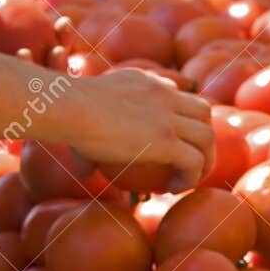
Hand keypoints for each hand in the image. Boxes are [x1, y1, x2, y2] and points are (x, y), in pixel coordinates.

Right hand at [45, 68, 214, 190]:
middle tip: (194, 159)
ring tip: (193, 178)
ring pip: (207, 136)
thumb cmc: (62, 113)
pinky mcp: (167, 138)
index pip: (177, 93)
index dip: (183, 116)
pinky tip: (175, 188)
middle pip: (203, 111)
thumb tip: (85, 173)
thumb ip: (90, 141)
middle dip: (205, 135)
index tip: (176, 136)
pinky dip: (192, 176)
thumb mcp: (83, 117)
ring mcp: (169, 116)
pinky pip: (194, 161)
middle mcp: (164, 94)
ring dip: (206, 159)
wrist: (66, 107)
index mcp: (146, 82)